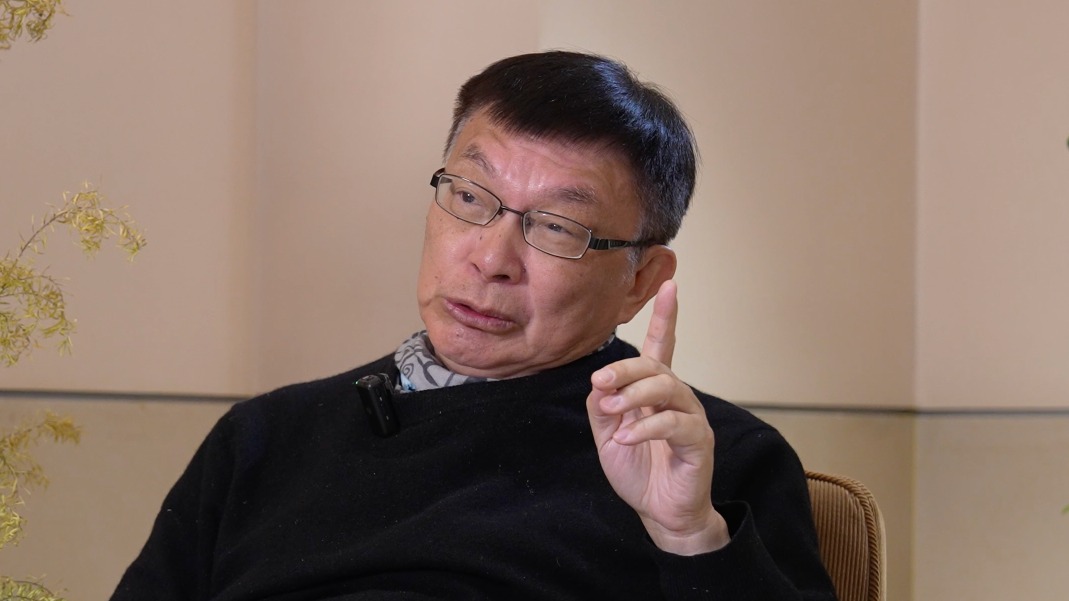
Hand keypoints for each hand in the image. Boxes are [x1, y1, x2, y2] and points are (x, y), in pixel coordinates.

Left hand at [587, 280, 728, 554]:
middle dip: (625, 369)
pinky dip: (645, 428)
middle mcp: (678, 398)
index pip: (664, 346)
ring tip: (611, 411)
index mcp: (656, 392)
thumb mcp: (608, 436)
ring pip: (667, 388)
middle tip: (599, 383)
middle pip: (656, 366)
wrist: (660, 513)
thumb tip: (599, 384)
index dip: (667, 316)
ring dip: (633, 396)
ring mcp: (691, 417)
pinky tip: (624, 437)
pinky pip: (674, 424)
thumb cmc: (639, 472)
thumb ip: (602, 408)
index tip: (670, 284)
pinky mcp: (699, 441)